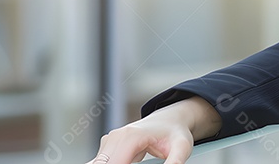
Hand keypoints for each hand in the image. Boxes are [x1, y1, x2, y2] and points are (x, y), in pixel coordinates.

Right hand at [88, 96, 222, 163]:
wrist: (170, 119)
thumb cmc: (175, 132)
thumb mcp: (181, 148)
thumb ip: (175, 162)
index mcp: (131, 137)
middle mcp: (116, 137)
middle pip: (101, 163)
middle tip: (136, 163)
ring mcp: (110, 141)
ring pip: (97, 163)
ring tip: (138, 160)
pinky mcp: (108, 147)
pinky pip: (100, 162)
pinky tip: (129, 163)